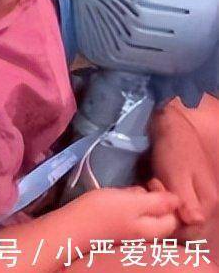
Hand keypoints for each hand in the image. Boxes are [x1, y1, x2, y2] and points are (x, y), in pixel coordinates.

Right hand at [71, 185, 180, 241]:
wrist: (73, 226)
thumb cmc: (102, 211)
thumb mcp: (131, 202)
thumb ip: (157, 202)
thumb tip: (179, 200)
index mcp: (154, 230)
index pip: (174, 214)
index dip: (167, 196)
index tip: (151, 182)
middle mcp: (147, 235)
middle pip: (159, 213)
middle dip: (150, 197)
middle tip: (135, 186)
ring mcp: (133, 232)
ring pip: (144, 211)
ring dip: (137, 199)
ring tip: (123, 190)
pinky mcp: (120, 227)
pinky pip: (131, 213)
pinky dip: (127, 204)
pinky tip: (115, 198)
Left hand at [149, 103, 218, 228]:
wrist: (170, 126)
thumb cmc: (173, 150)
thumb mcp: (177, 175)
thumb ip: (186, 199)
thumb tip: (194, 222)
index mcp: (208, 203)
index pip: (192, 232)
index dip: (171, 225)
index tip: (155, 206)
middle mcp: (206, 204)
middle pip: (185, 225)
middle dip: (165, 214)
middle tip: (152, 191)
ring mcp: (196, 196)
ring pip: (178, 215)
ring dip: (161, 206)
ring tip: (150, 185)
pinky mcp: (185, 189)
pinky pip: (174, 203)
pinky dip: (161, 198)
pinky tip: (150, 184)